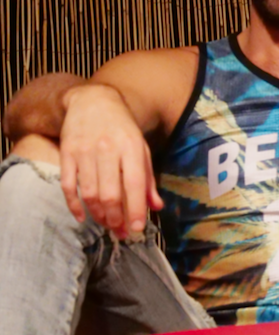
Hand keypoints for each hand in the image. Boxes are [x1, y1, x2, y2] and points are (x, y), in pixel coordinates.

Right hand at [58, 84, 161, 236]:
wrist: (93, 102)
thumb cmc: (122, 129)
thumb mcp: (141, 149)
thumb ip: (148, 179)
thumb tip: (156, 207)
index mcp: (131, 148)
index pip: (134, 184)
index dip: (135, 209)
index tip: (136, 229)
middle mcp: (108, 150)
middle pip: (110, 193)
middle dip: (116, 218)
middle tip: (120, 233)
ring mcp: (85, 152)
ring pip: (90, 193)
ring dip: (98, 215)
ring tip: (107, 225)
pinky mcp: (67, 154)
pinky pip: (68, 185)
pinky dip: (74, 205)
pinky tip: (82, 217)